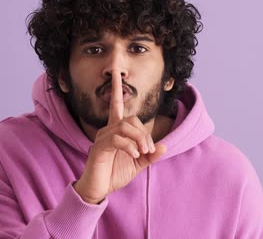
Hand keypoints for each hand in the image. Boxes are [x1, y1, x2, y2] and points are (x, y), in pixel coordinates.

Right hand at [73, 71, 166, 203]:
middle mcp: (107, 131)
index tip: (116, 73)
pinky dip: (129, 146)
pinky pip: (117, 139)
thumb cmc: (114, 175)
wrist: (98, 190)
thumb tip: (164, 146)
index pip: (116, 105)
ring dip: (139, 140)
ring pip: (125, 127)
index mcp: (116, 131)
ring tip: (142, 153)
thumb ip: (149, 155)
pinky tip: (134, 156)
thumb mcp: (137, 165)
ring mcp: (102, 138)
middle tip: (149, 150)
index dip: (116, 89)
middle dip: (144, 133)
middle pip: (131, 119)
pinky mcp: (98, 148)